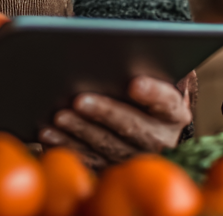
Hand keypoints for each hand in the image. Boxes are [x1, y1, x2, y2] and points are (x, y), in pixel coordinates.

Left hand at [39, 73, 195, 168]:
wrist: (142, 116)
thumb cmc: (138, 83)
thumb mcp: (146, 73)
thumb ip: (135, 66)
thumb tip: (111, 54)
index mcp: (174, 112)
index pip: (166, 101)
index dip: (152, 93)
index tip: (134, 83)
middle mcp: (161, 140)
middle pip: (133, 127)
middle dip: (105, 112)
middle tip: (79, 99)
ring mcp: (136, 158)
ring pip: (108, 146)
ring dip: (80, 130)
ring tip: (59, 115)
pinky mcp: (113, 169)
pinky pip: (88, 160)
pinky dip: (67, 145)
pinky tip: (48, 133)